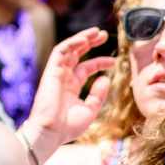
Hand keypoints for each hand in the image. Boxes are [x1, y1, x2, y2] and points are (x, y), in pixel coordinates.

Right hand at [23, 27, 115, 160]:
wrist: (51, 133)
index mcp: (71, 87)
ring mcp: (56, 73)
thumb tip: (105, 78)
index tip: (114, 61)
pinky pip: (60, 51)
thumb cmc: (67, 126)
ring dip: (82, 38)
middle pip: (76, 54)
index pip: (86, 68)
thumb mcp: (89, 109)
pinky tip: (85, 39)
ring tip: (96, 31)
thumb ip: (98, 94)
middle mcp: (63, 78)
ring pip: (69, 49)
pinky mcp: (51, 71)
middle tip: (103, 34)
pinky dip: (72, 43)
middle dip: (90, 43)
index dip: (100, 62)